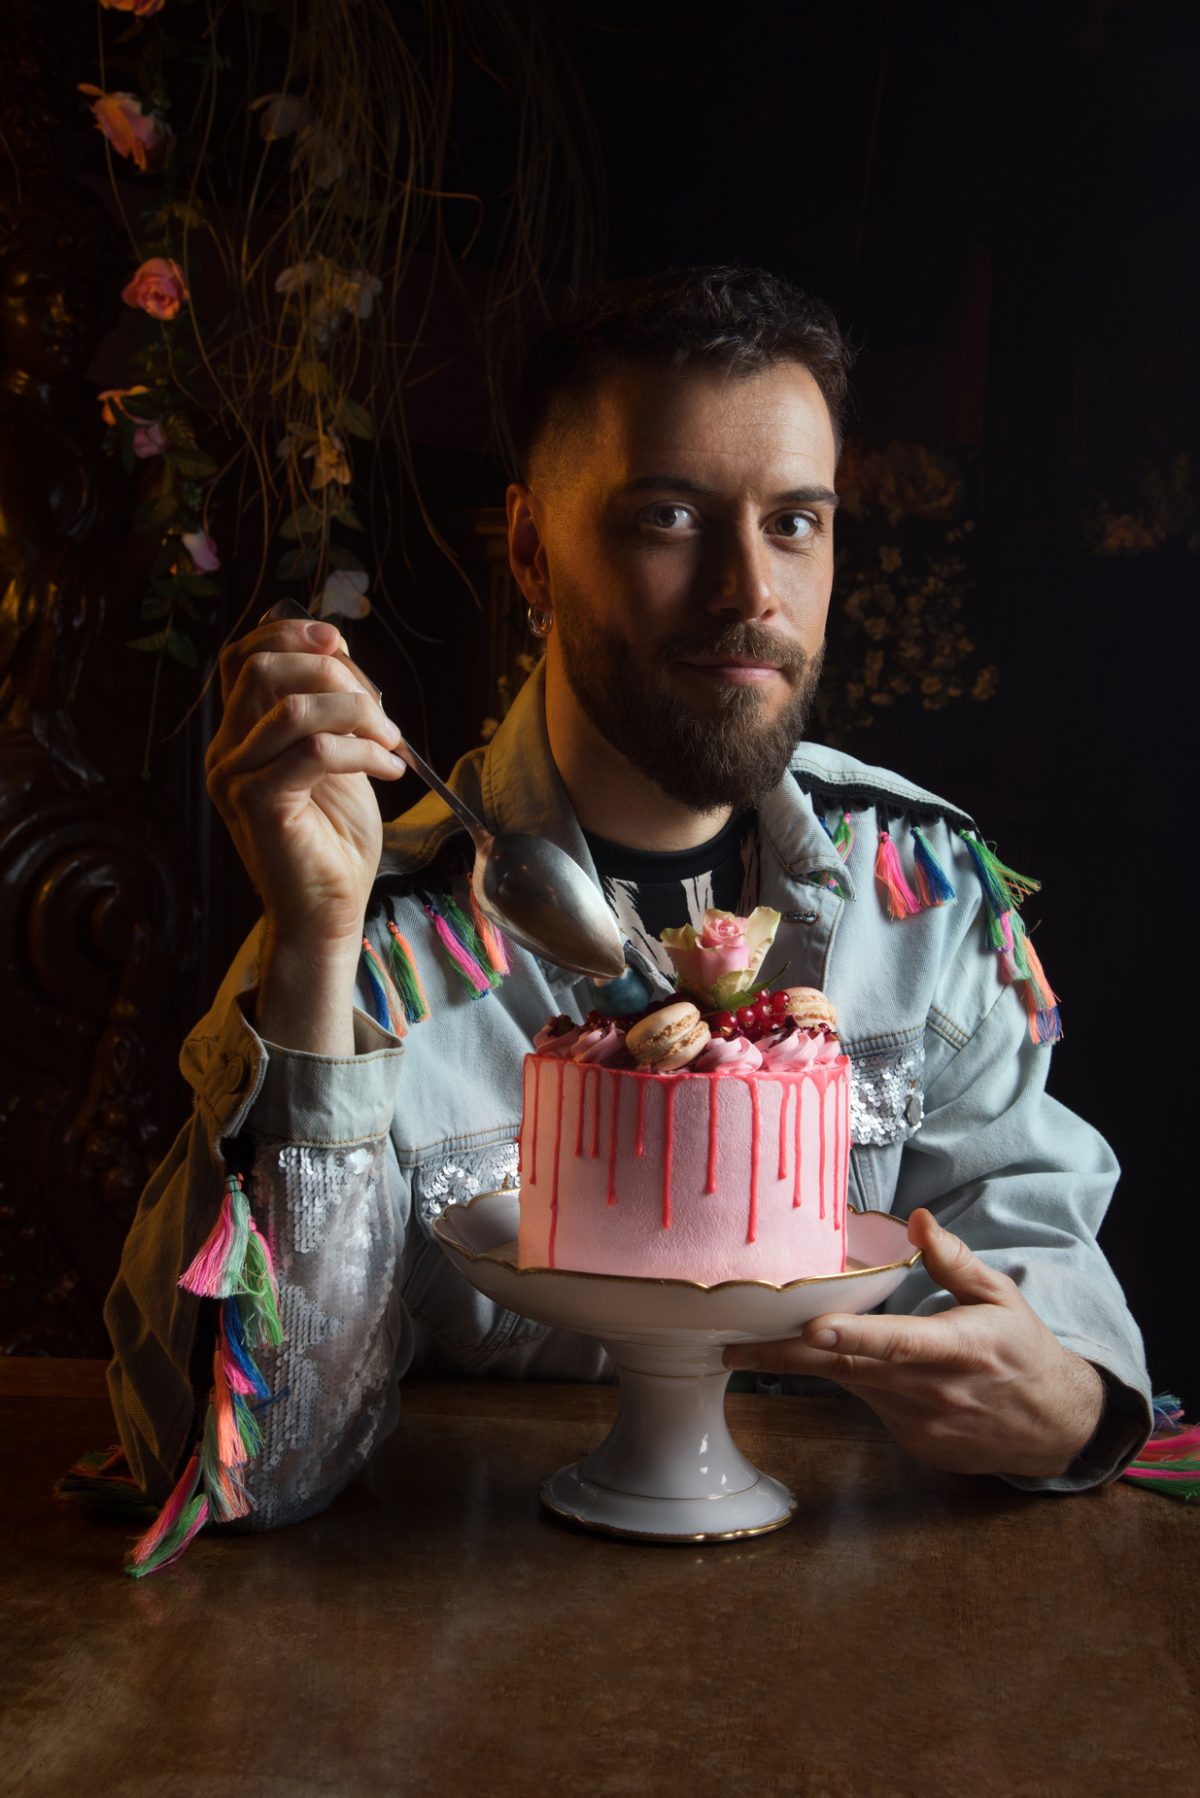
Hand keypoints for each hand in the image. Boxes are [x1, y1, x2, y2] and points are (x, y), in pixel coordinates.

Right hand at [206, 614, 405, 952]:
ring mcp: (236, 778)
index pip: (241, 658)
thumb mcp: (334, 759)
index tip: (337, 640)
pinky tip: (390, 769)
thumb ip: (324, 711)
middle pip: (261, 669)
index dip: (286, 633)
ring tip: (391, 741)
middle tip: (377, 708)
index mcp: (239, 735)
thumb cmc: (334, 838)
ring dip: (358, 712)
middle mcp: (225, 752)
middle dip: (330, 671)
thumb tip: (338, 654)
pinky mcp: (260, 805)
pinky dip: (364, 752)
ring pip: (292, 708)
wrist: (328, 912)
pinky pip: (316, 752)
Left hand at [724, 1208, 1105, 1478]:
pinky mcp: (914, 1442)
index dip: (853, 1336)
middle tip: (733, 1349)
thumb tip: (917, 1219)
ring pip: (851, 1386)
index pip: (898, 1341)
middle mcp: (936, 1390)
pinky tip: (847, 1362)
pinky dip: (852, 1381)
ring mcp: (921, 1423)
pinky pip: (869, 1404)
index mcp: (960, 1348)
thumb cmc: (1022, 1350)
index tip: (812, 1329)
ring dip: (810, 1366)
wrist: (1055, 1427)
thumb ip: (953, 1259)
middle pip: (850, 1369)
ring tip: (757, 1347)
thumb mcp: (999, 1296)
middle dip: (788, 1358)